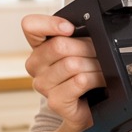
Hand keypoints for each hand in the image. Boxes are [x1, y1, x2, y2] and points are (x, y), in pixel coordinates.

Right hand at [21, 14, 100, 131]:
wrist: (86, 108)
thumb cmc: (81, 76)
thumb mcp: (78, 50)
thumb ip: (76, 36)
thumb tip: (88, 28)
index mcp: (38, 47)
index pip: (30, 26)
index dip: (50, 23)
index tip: (70, 28)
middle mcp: (35, 65)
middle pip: (59, 45)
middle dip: (86, 48)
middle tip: (99, 53)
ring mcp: (43, 84)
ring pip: (72, 64)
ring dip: (94, 65)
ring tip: (101, 69)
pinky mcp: (55, 101)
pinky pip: (78, 82)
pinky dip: (95, 79)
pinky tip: (98, 81)